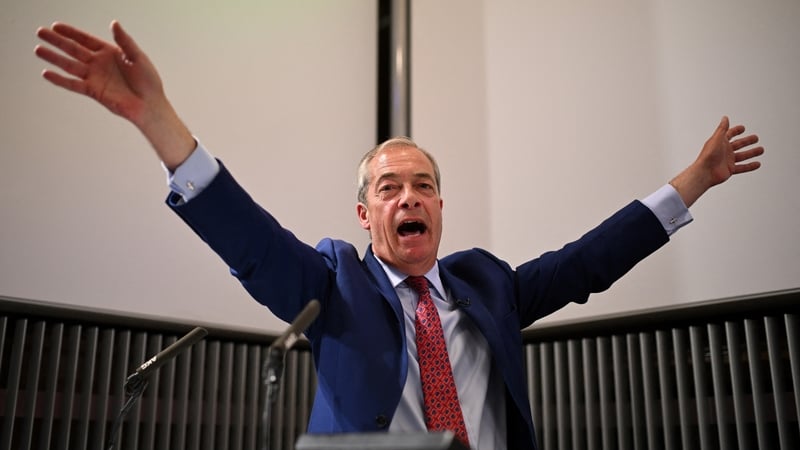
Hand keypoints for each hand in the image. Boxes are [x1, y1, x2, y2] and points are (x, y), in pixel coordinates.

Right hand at [35, 21, 193, 168]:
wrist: (150, 105)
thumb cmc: (148, 82)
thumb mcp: (138, 57)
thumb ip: (125, 41)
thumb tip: (114, 23)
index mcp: (110, 53)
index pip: (86, 40)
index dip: (71, 33)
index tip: (56, 26)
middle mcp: (99, 64)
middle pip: (73, 50)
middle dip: (57, 41)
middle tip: (40, 32)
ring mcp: (95, 77)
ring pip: (70, 65)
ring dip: (54, 58)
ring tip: (38, 49)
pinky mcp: (94, 91)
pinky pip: (74, 85)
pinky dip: (60, 80)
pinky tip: (47, 73)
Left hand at [670, 116, 764, 207]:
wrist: (705, 172)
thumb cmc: (708, 156)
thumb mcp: (716, 138)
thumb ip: (722, 128)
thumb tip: (725, 118)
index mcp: (720, 142)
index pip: (729, 134)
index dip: (736, 130)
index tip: (743, 128)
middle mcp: (724, 151)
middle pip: (738, 144)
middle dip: (747, 141)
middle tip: (755, 138)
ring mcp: (727, 160)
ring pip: (743, 155)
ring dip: (752, 152)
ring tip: (761, 150)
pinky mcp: (730, 169)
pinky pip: (742, 167)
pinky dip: (750, 166)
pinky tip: (757, 164)